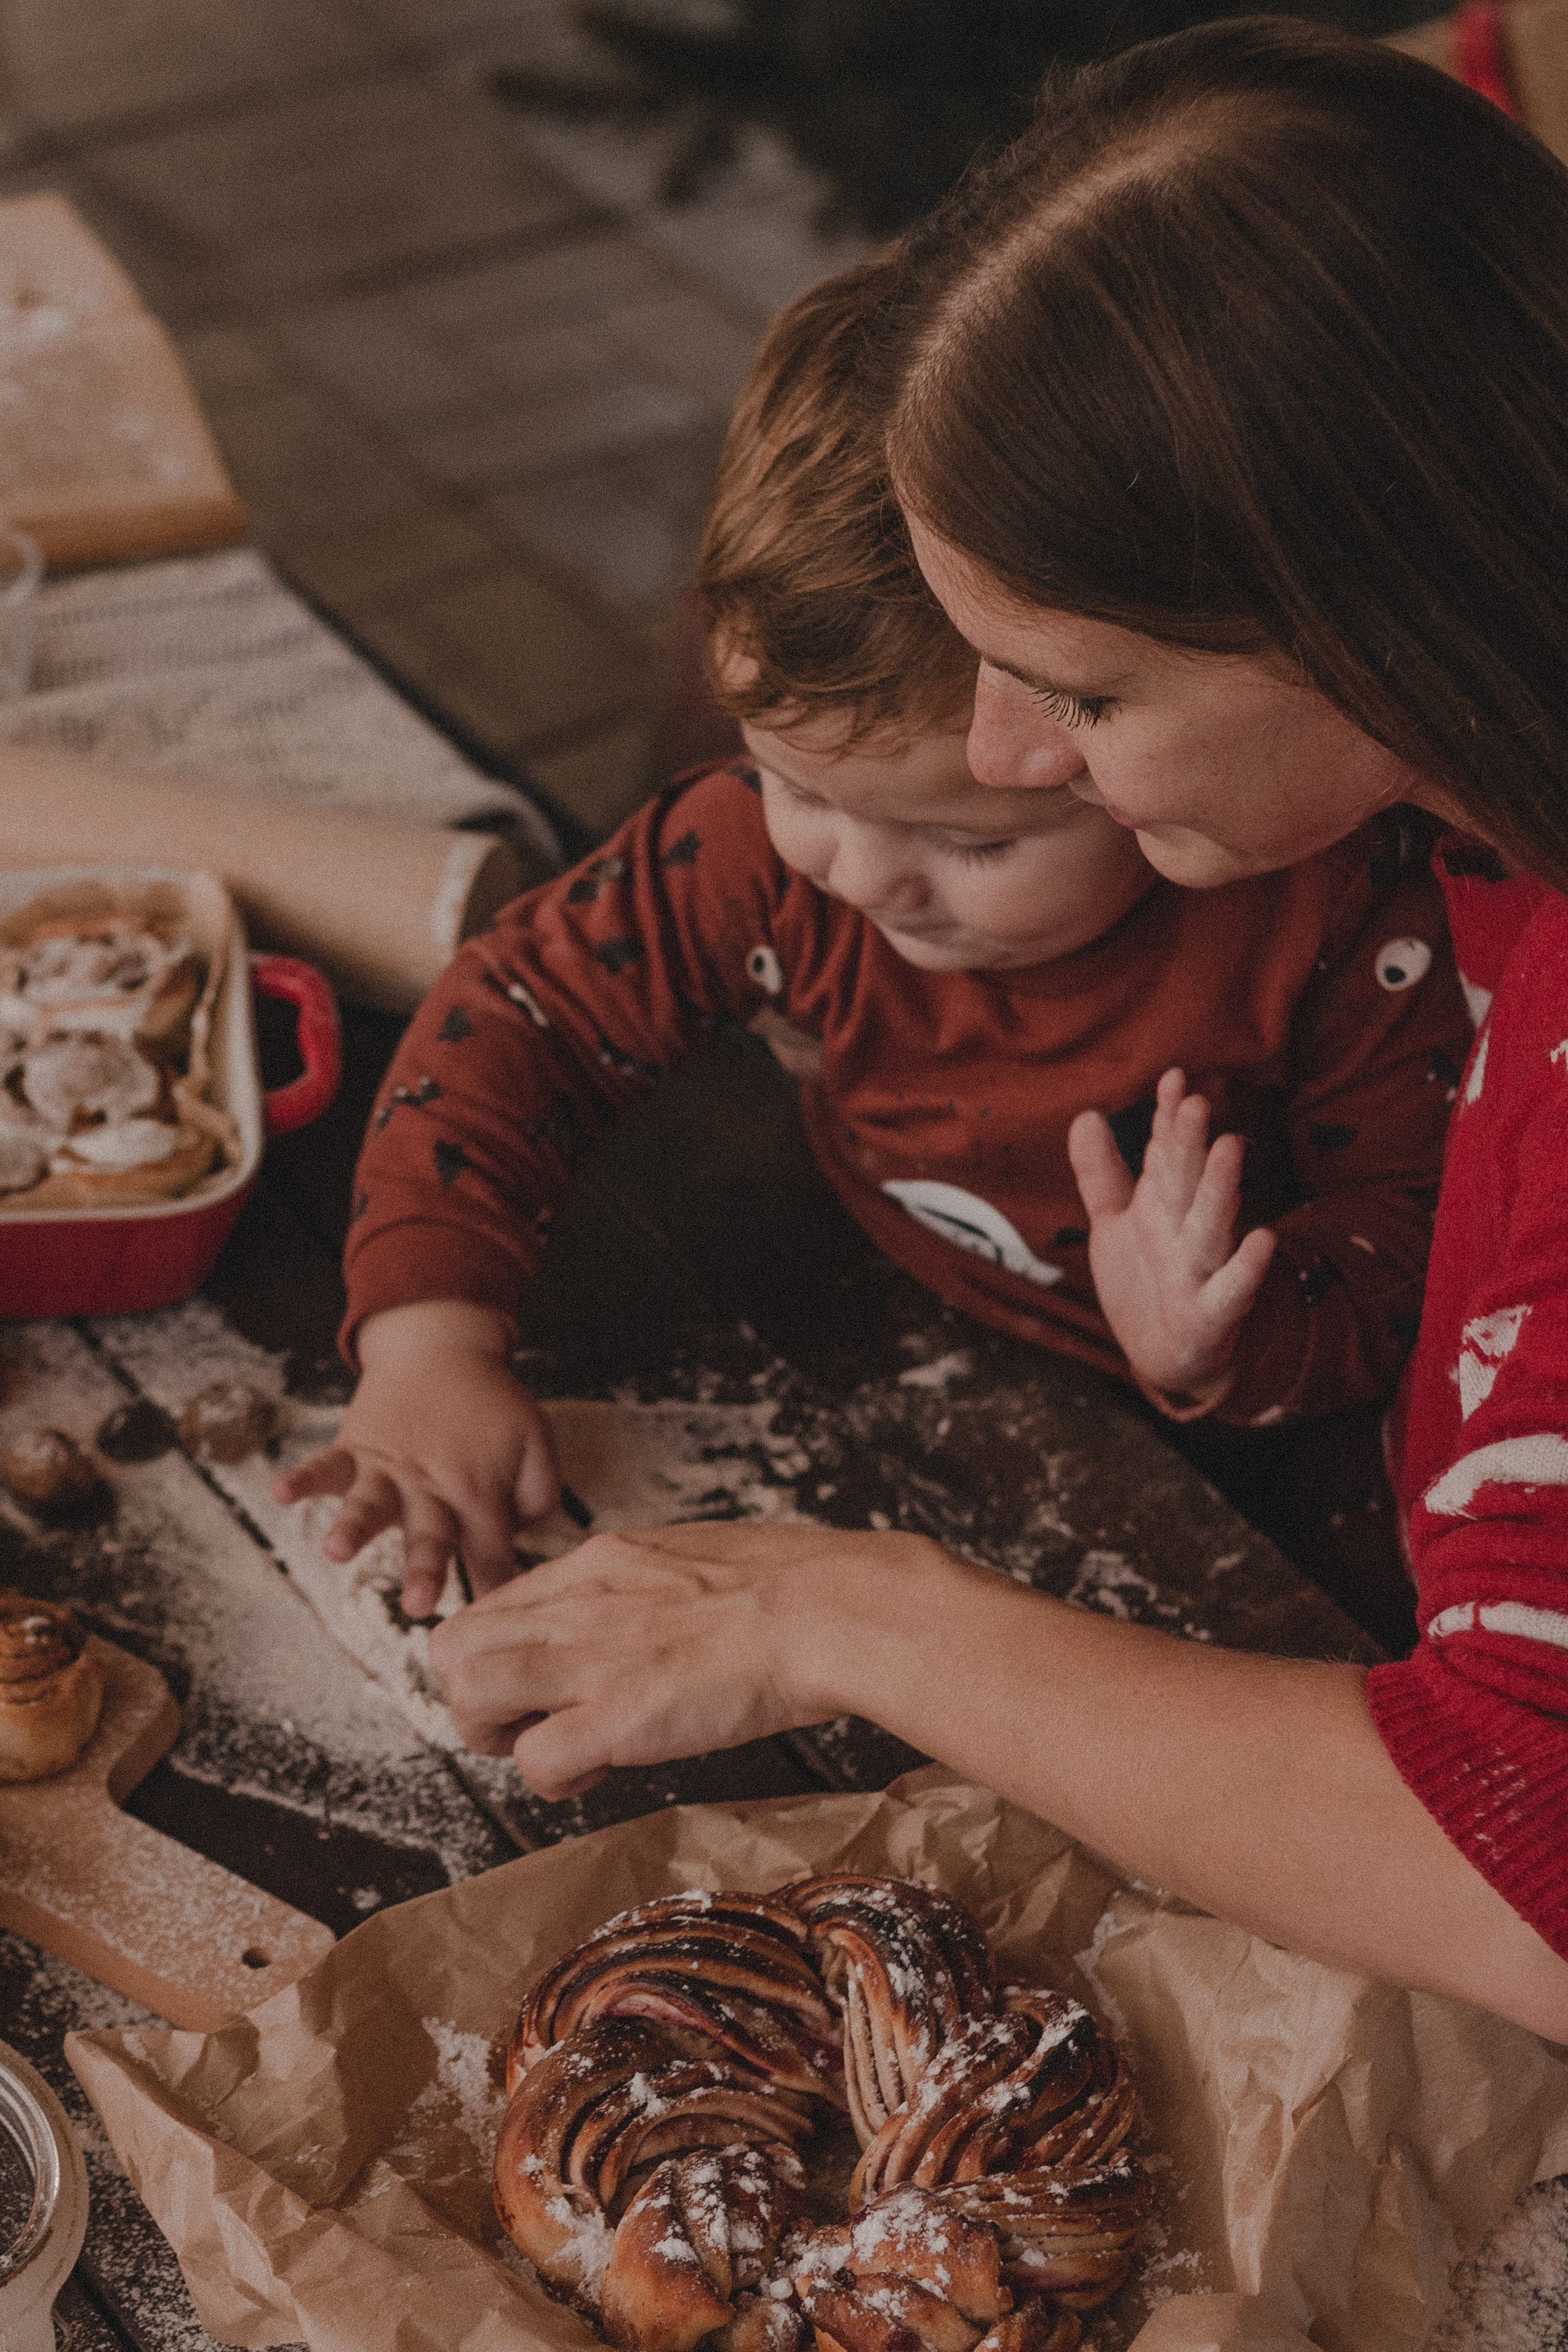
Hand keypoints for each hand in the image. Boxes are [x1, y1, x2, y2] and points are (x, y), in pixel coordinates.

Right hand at [272, 1300, 559, 1617]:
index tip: (497, 1633)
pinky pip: (325, 1465)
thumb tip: (522, 1534)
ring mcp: (389, 1470)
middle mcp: (432, 1489)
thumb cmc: (491, 1403)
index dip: (497, 1591)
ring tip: (335, 1550)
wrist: (440, 1348)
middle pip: (429, 1537)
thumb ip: (541, 1493)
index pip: (491, 1557)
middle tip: (421, 1604)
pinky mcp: (356, 1449)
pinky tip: (279, 1492)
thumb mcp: (537, 1440)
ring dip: (353, 1527)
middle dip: (425, 1571)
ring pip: (370, 1505)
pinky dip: (302, 1479)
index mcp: (479, 1496)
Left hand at [428, 1519, 934, 1797]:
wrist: (831, 1609)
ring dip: (501, 1738)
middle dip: (475, 1700)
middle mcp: (579, 1602)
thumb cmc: (789, 1588)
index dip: (497, 1657)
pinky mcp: (618, 1716)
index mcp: (600, 1560)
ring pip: (469, 1696)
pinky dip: (556, 1779)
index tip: (535, 1685)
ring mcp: (593, 1657)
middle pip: (452, 1650)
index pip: (490, 1607)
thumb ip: (640, 1583)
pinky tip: (600, 1770)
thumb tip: (631, 1611)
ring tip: (557, 1748)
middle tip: (529, 1724)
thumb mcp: (692, 1556)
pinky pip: (536, 1761)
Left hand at [1067, 1067, 1276, 1405]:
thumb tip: (1086, 1115)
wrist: (1164, 1356)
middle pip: (1186, 1182)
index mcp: (1163, 1205)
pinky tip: (1263, 1238)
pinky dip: (1247, 1268)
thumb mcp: (1114, 1224)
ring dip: (1220, 1189)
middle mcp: (1185, 1230)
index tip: (1173, 1077)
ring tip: (1229, 1148)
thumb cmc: (1145, 1281)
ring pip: (1212, 1226)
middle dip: (1189, 1143)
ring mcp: (1202, 1271)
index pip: (1166, 1154)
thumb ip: (1101, 1174)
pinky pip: (1232, 1290)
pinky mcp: (1212, 1314)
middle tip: (1195, 1101)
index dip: (1167, 1119)